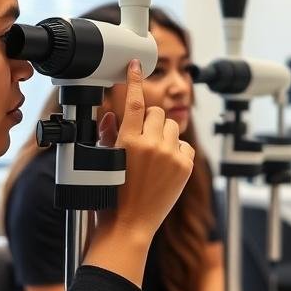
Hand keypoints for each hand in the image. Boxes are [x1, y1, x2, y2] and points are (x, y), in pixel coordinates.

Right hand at [85, 60, 194, 279]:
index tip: (135, 65)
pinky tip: (166, 166)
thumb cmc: (112, 197)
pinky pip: (185, 146)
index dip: (135, 80)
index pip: (135, 102)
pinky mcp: (185, 167)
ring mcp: (170, 156)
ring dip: (165, 136)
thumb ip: (109, 133)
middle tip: (144, 142)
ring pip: (173, 127)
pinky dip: (178, 152)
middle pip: (157, 113)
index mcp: (127, 141)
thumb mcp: (104, 161)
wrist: (129, 226)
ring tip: (155, 157)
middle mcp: (151, 145)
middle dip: (151, 123)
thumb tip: (112, 116)